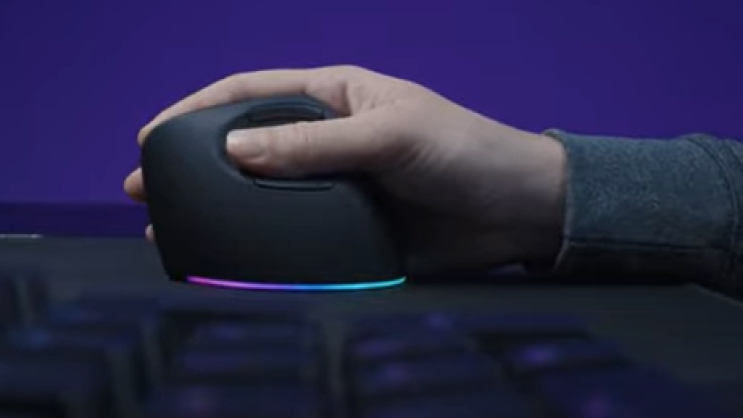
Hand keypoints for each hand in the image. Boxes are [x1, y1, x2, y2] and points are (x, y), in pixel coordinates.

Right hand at [124, 65, 566, 274]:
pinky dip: (261, 238)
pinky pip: (294, 229)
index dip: (198, 110)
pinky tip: (234, 250)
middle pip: (248, 144)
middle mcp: (328, 137)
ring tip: (176, 223)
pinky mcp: (347, 225)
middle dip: (196, 161)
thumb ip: (316, 144)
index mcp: (336, 96)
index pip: (252, 94)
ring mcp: (335, 182)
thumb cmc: (463, 152)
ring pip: (265, 190)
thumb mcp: (389, 135)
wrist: (514, 210)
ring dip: (221, 204)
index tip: (153, 135)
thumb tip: (234, 150)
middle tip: (147, 187)